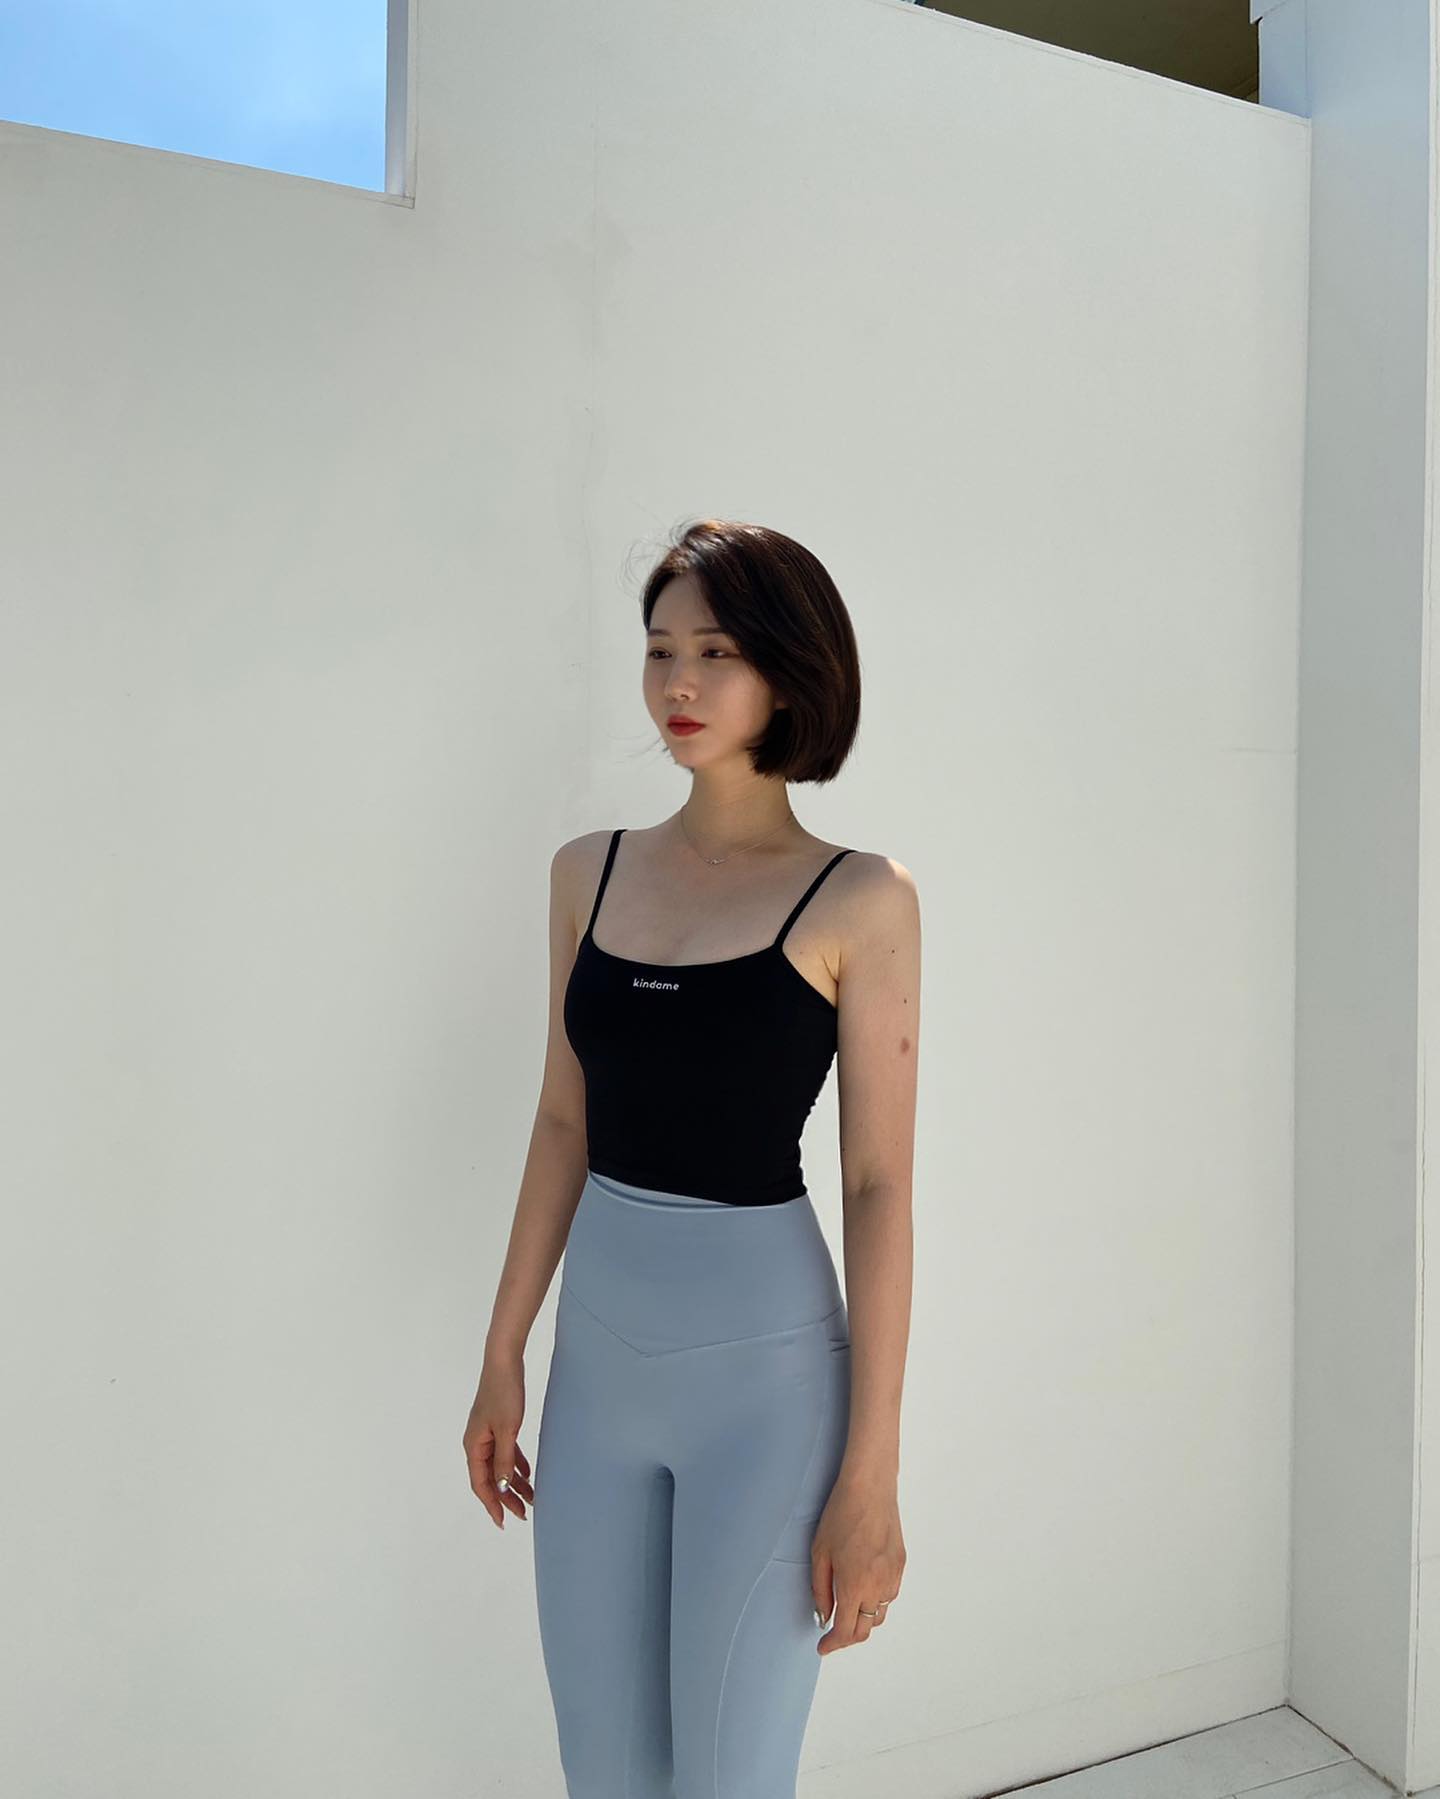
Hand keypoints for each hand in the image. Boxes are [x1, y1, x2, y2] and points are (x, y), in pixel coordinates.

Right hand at [463, 1353, 534, 1527]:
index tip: (504, 1522)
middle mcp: (477, 1442)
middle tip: (524, 1514)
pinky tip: (528, 1472)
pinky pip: (505, 1451)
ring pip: (499, 1465)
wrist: (504, 1360)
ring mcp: (487, 1433)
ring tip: (531, 1497)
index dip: (492, 1505)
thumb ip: (504, 1460)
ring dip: (514, 1482)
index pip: (480, 1484)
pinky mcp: (498, 1424)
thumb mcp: (507, 1430)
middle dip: (506, 1497)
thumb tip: (502, 1487)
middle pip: (489, 1478)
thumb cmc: (504, 1393)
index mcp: (474, 1446)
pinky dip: (515, 1463)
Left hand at [811, 1473, 904, 1654]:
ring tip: (847, 1610)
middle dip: (848, 1637)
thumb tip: (824, 1615)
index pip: (846, 1631)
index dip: (833, 1644)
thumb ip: (821, 1589)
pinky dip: (876, 1602)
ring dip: (864, 1619)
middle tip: (832, 1634)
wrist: (869, 1488)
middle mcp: (878, 1586)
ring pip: (880, 1613)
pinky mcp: (901, 1564)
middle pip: (866, 1629)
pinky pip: (889, 1595)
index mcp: (855, 1585)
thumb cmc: (840, 1515)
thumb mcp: (820, 1553)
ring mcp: (893, 1576)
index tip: (823, 1647)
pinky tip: (864, 1589)